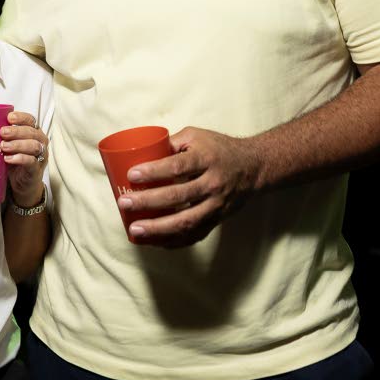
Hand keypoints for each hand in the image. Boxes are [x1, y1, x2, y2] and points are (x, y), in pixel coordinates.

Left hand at [0, 112, 47, 207]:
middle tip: (2, 132)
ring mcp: (40, 156)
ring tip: (3, 146)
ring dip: (17, 144)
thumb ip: (2, 137)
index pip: (30, 120)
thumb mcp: (9, 146)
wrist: (23, 184)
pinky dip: (20, 158)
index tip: (9, 117)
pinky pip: (31, 162)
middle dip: (16, 131)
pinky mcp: (36, 169)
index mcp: (33, 132)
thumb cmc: (15, 161)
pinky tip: (8, 159)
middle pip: (31, 132)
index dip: (21, 117)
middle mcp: (39, 142)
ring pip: (33, 146)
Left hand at [116, 127, 262, 247]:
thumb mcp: (197, 137)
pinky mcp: (217, 220)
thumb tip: (142, 152)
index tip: (131, 175)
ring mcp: (216, 205)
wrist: (254, 168)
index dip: (154, 171)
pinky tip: (155, 242)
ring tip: (135, 230)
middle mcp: (213, 183)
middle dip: (148, 201)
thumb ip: (172, 143)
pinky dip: (174, 241)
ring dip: (159, 229)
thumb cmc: (219, 149)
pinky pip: (194, 235)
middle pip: (178, 196)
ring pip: (186, 221)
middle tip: (125, 203)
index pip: (178, 166)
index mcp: (206, 159)